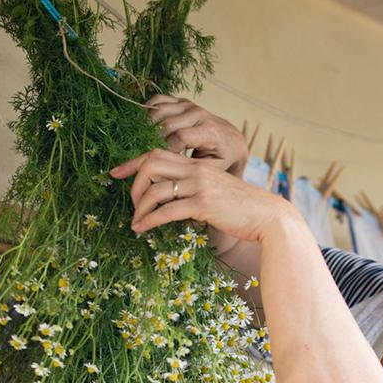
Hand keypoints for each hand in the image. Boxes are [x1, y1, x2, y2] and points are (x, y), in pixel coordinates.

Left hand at [109, 149, 289, 242]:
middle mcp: (196, 170)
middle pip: (150, 163)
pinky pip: (166, 210)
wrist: (268, 217)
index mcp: (198, 164)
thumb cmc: (244, 209)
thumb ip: (196, 189)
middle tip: (131, 203)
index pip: (157, 153)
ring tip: (136, 221)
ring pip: (155, 189)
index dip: (132, 162)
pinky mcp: (203, 205)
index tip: (114, 173)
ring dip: (139, 207)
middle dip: (133, 183)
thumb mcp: (217, 192)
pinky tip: (142, 229)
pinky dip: (149, 220)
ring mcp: (200, 186)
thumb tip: (170, 200)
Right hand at [146, 94, 248, 177]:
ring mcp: (189, 105)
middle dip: (154, 140)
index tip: (159, 162)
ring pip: (159, 110)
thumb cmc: (221, 157)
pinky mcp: (180, 101)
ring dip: (147, 126)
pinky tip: (145, 127)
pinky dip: (148, 111)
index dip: (166, 150)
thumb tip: (169, 173)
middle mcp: (199, 114)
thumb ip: (193, 169)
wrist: (230, 139)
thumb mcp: (213, 168)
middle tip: (146, 155)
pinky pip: (158, 100)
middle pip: (167, 124)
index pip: (181, 137)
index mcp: (210, 130)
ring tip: (143, 142)